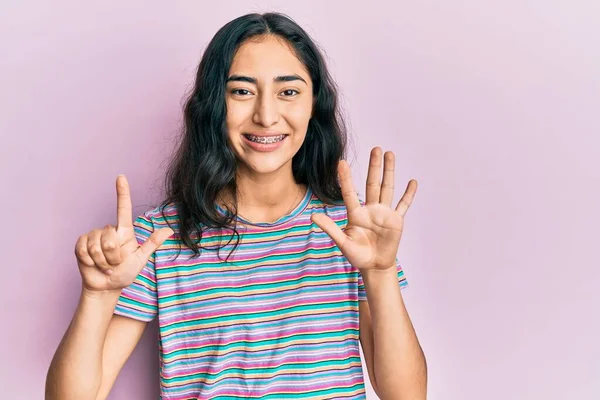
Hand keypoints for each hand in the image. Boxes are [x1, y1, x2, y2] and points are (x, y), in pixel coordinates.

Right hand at [74, 175, 172, 292]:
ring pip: (96, 245)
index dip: (122, 192)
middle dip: (113, 256)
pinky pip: (83, 249)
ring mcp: (93, 236)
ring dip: (102, 261)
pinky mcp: (80, 244)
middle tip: (114, 264)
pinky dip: (90, 261)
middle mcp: (108, 230)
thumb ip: (152, 244)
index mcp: (124, 231)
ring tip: (105, 265)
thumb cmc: (124, 273)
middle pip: (109, 237)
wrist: (106, 286)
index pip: (123, 208)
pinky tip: (92, 264)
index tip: (121, 177)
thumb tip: (169, 230)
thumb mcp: (140, 259)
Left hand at [311, 147, 416, 269]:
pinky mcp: (396, 221)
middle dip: (374, 166)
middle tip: (375, 148)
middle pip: (372, 183)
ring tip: (390, 154)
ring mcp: (384, 214)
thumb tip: (312, 217)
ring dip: (389, 172)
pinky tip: (412, 182)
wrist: (374, 266)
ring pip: (387, 188)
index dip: (345, 178)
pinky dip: (408, 194)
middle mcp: (370, 209)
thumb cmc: (357, 255)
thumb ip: (330, 228)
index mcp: (356, 214)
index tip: (341, 163)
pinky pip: (403, 205)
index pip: (349, 192)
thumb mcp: (342, 242)